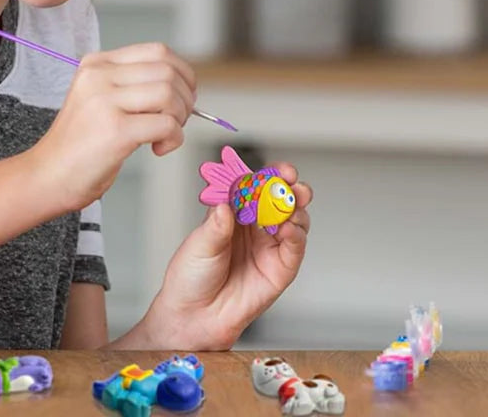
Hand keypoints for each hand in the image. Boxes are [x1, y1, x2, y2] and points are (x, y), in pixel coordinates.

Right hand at [34, 42, 195, 210]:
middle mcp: (99, 76)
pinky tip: (158, 148)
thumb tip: (181, 85)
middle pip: (167, 71)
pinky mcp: (115, 131)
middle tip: (177, 120)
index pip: (157, 51)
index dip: (182, 72)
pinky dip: (174, 138)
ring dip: (179, 118)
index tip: (185, 94)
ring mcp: (105, 102)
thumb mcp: (100, 98)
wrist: (48, 176)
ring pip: (169, 94)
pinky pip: (166, 124)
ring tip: (165, 135)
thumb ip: (133, 84)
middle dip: (185, 98)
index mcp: (97, 64)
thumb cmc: (80, 144)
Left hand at [144, 163, 311, 349]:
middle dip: (290, 187)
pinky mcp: (280, 270)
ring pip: (294, 220)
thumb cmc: (191, 277)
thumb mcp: (199, 244)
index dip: (269, 176)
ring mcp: (269, 247)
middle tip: (291, 181)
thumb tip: (226, 203)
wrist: (193, 317)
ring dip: (296, 208)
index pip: (257, 186)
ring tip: (290, 204)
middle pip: (281, 200)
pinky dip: (296, 236)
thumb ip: (217, 225)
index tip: (278, 168)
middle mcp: (256, 227)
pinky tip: (289, 229)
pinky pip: (294, 249)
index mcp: (235, 213)